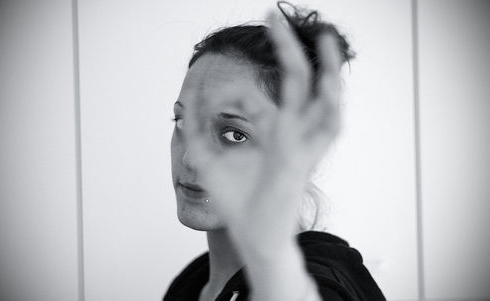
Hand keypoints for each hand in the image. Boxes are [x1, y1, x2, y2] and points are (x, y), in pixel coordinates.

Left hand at [183, 11, 342, 253]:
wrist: (250, 235)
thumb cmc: (235, 201)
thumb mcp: (209, 161)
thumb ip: (195, 133)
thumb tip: (182, 106)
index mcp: (268, 131)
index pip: (254, 96)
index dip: (229, 90)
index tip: (201, 86)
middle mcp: (288, 132)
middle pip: (295, 80)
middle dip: (286, 47)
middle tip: (273, 15)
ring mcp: (300, 143)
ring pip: (321, 98)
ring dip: (326, 69)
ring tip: (323, 38)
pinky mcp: (303, 160)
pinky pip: (327, 130)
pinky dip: (333, 107)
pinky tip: (331, 82)